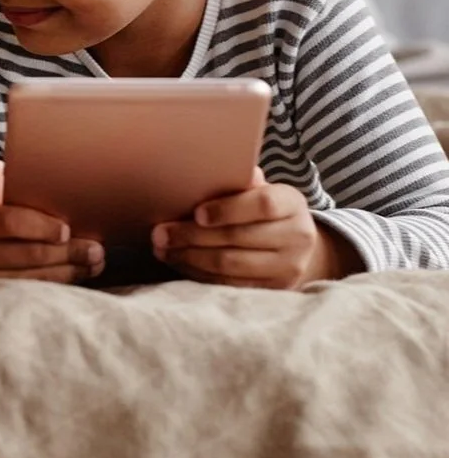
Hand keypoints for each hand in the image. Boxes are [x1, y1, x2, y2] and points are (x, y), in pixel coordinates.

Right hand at [0, 160, 104, 280]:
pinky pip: (28, 294)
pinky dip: (56, 285)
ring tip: (94, 263)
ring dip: (68, 271)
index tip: (67, 229)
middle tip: (96, 249)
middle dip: (66, 252)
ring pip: (31, 279)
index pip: (7, 222)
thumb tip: (5, 168)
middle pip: (25, 254)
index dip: (40, 226)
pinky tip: (76, 277)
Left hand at [152, 169, 361, 288]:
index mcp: (292, 203)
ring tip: (162, 248)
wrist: (295, 244)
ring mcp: (288, 267)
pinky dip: (199, 273)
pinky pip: (230, 284)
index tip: (196, 213)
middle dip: (192, 236)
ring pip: (231, 265)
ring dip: (190, 257)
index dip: (227, 209)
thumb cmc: (263, 208)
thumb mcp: (257, 189)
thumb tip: (209, 168)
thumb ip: (238, 181)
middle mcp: (297, 237)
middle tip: (159, 233)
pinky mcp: (273, 289)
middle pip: (239, 237)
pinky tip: (179, 262)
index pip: (263, 204)